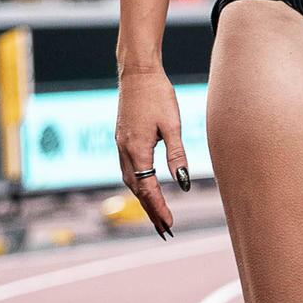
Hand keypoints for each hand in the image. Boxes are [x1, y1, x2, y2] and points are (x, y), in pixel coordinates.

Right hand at [113, 70, 189, 237]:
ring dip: (143, 200)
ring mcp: (120, 145)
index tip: (169, 226)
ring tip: (157, 216)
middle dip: (150, 211)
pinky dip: (138, 184)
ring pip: (130, 181)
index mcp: (136, 149)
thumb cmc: (159, 95)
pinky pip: (128, 169)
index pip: (148, 189)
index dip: (158, 209)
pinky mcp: (121, 139)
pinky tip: (146, 189)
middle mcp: (124, 151)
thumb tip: (183, 183)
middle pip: (137, 189)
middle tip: (165, 230)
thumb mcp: (173, 125)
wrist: (137, 73)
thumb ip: (177, 155)